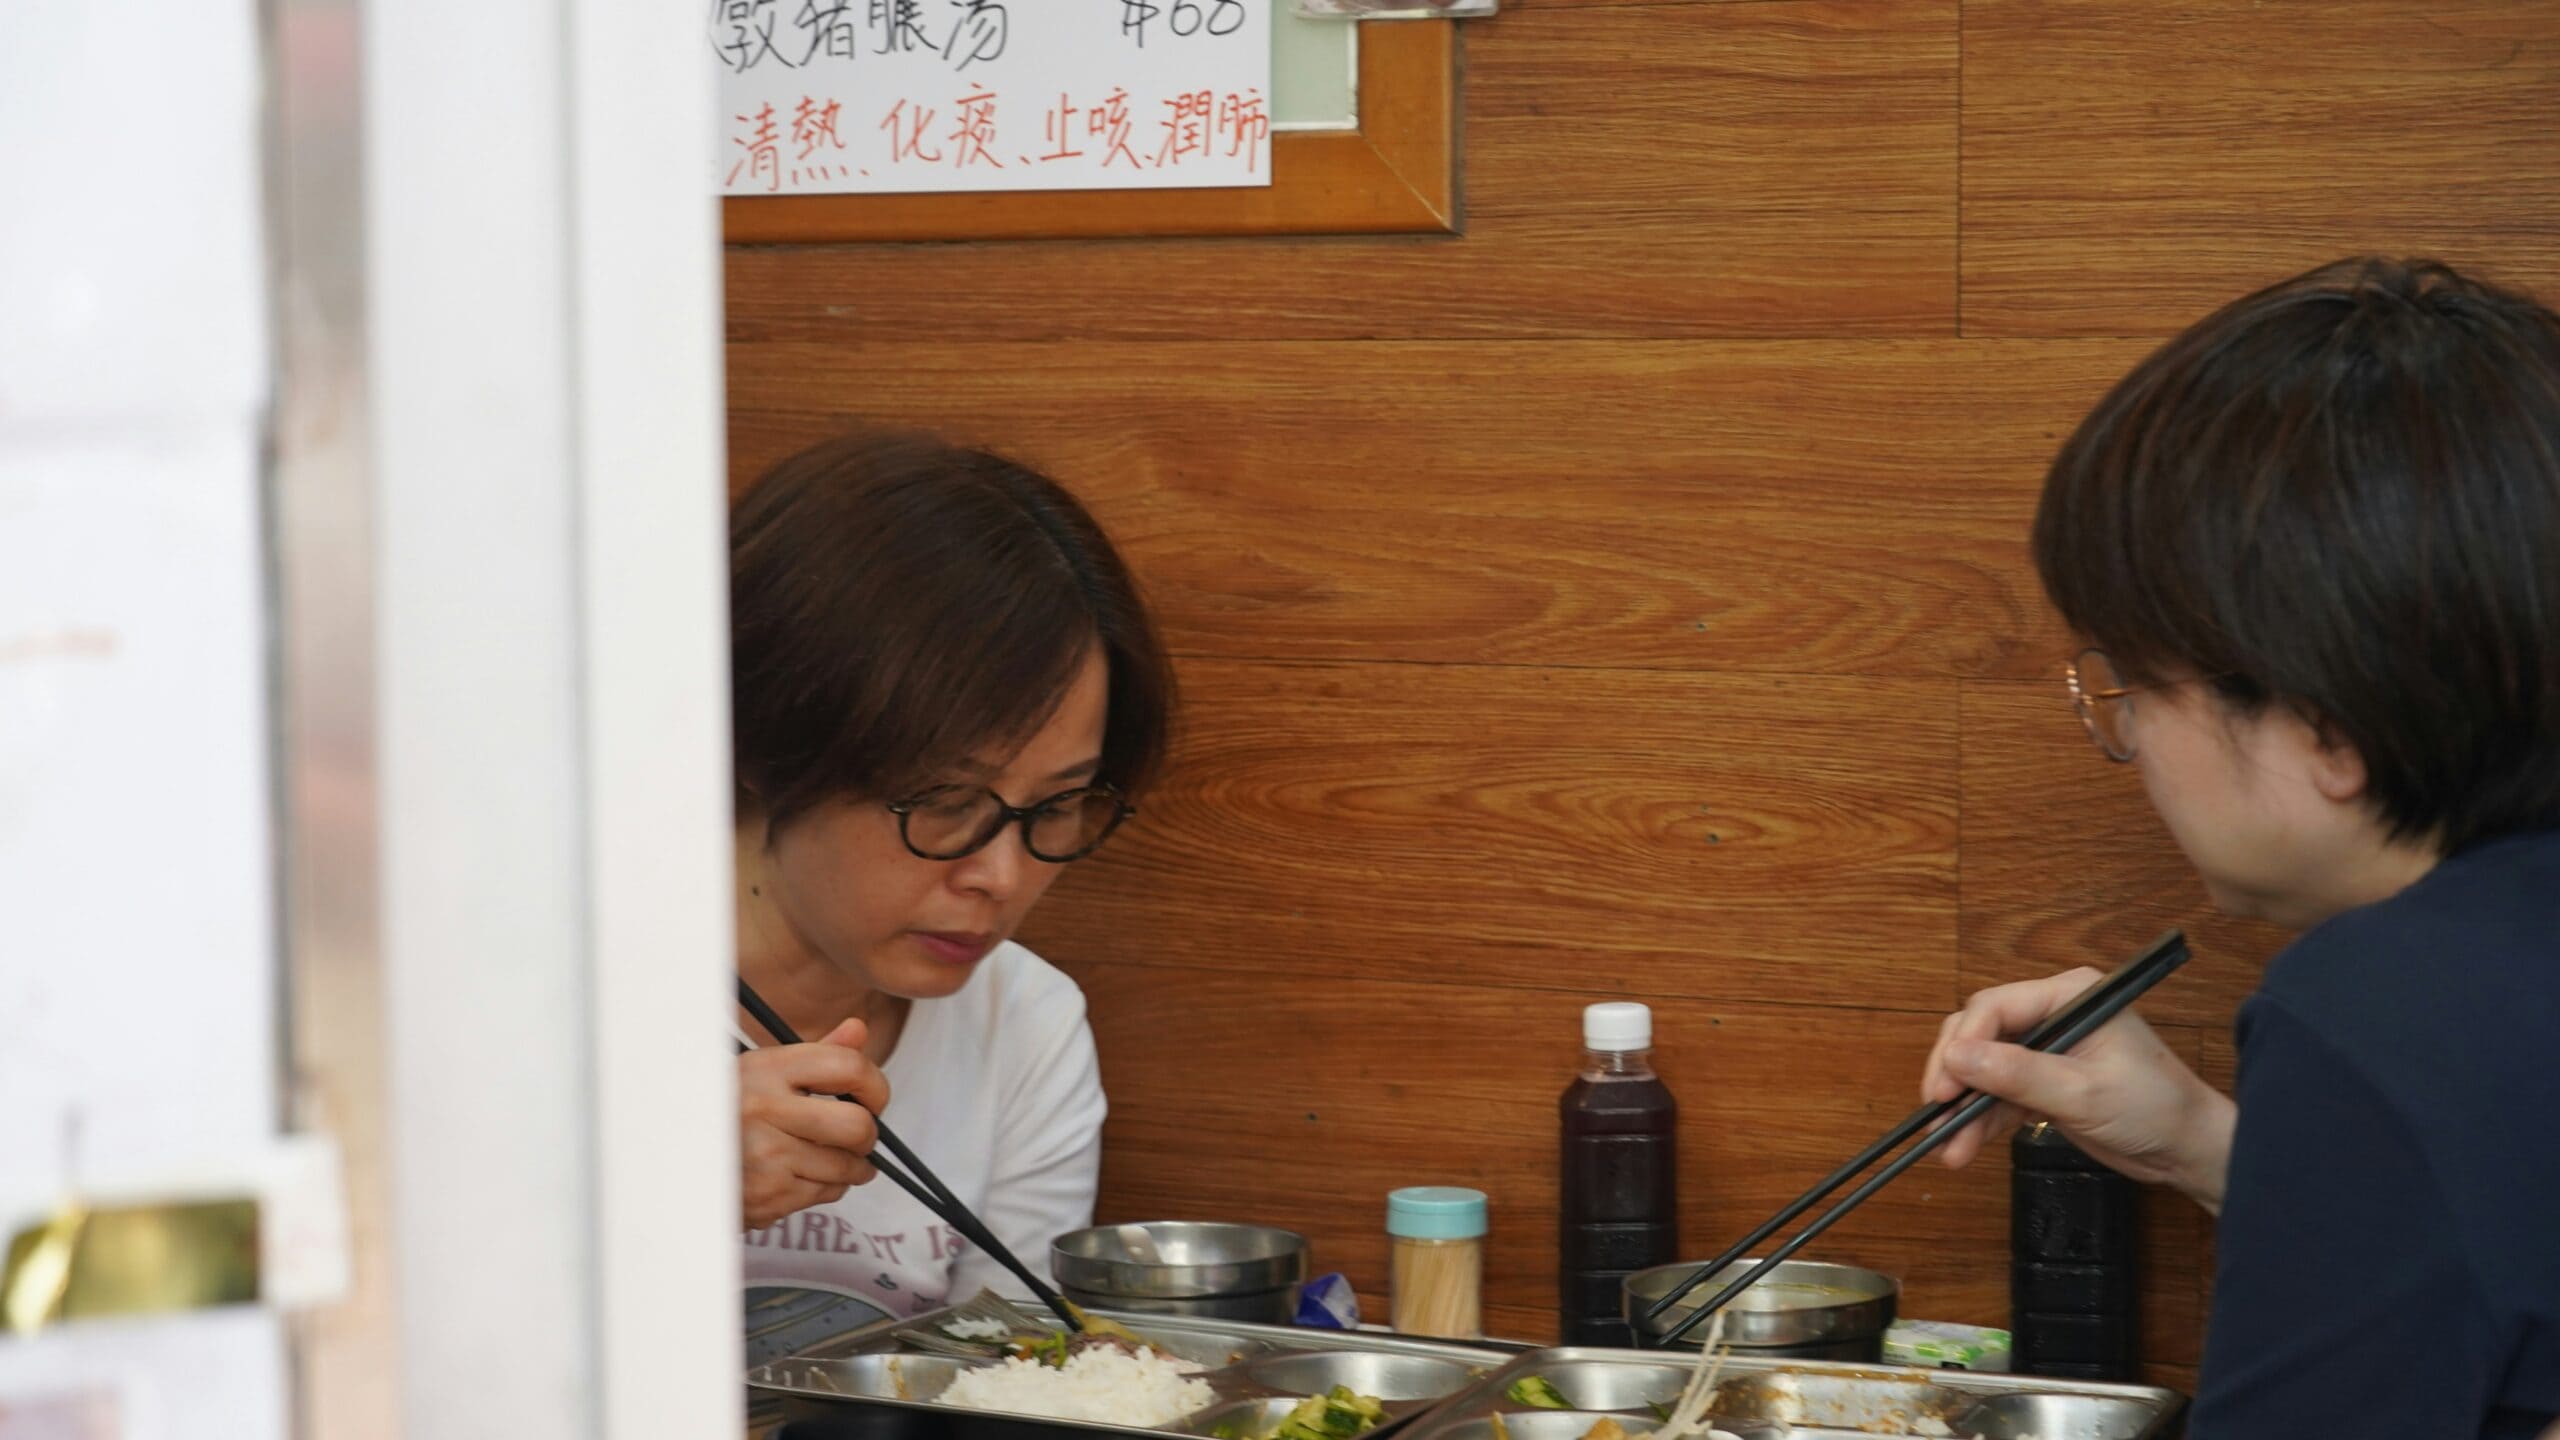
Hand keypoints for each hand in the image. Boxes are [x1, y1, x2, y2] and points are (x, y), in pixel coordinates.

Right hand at [740, 1018, 891, 1230]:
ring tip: (833, 1155)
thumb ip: (817, 1054)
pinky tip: (805, 1173)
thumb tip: (858, 1030)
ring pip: (847, 1166)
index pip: (848, 1067)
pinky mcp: (768, 1196)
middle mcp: (764, 1111)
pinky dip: (827, 1186)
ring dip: (852, 1165)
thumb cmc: (731, 1111)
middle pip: (857, 1126)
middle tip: (860, 1134)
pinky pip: (827, 1193)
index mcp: (766, 1069)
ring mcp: (766, 1157)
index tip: (873, 1096)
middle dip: (868, 1135)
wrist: (679, 1155)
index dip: (875, 1085)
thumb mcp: (763, 1071)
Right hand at [1920, 967, 2236, 1211]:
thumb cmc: (2154, 1109)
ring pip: (1984, 1068)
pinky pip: (1999, 1095)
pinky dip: (1981, 1120)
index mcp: (2070, 996)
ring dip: (1964, 1106)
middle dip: (1955, 1074)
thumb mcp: (2082, 1093)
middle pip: (1980, 1033)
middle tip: (1936, 1111)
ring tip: (1945, 1143)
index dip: (1963, 1043)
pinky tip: (1963, 1146)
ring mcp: (2048, 1050)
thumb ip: (2017, 1074)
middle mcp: (2055, 1015)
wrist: (2188, 1151)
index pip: (1995, 1007)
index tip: (1944, 1085)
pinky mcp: (2045, 1083)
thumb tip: (1957, 1057)